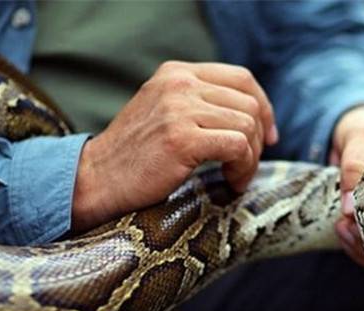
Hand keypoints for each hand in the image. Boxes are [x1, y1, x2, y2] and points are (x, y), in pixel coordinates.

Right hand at [71, 61, 277, 231]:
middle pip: (249, 104)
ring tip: (235, 178)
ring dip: (250, 159)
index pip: (241, 78)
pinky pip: (237, 147)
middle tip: (245, 167)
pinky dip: (243, 169)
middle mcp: (179, 84)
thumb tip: (251, 117)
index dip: (263, 107)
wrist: (96, 180)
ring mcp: (179, 109)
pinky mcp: (182, 139)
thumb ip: (197, 104)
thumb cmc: (132, 158)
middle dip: (257, 140)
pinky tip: (230, 183)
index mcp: (176, 73)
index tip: (267, 137)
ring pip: (247, 126)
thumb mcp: (163, 113)